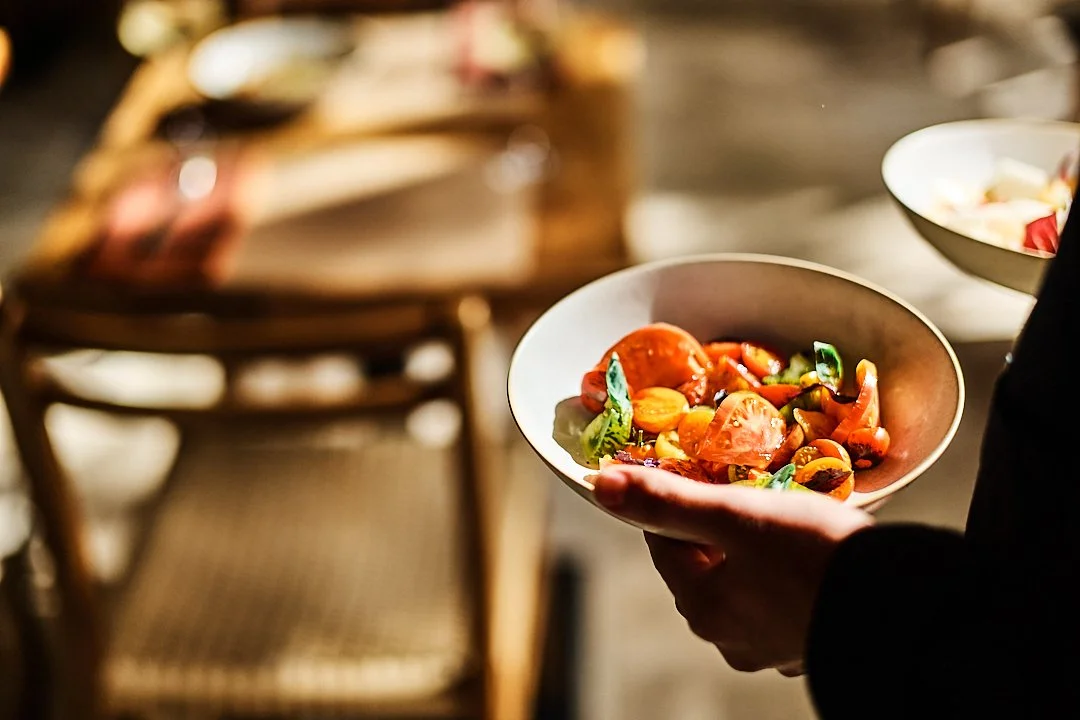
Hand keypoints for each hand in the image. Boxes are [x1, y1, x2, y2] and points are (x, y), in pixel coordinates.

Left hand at [593, 464, 873, 673]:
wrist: (902, 606)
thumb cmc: (815, 557)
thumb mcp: (737, 516)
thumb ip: (669, 501)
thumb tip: (602, 486)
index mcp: (703, 607)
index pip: (665, 544)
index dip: (674, 502)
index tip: (693, 472)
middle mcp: (729, 636)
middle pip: (703, 565)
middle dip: (715, 526)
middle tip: (740, 489)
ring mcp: (772, 644)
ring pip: (743, 582)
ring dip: (752, 549)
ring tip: (777, 514)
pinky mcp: (810, 640)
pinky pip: (782, 596)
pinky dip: (785, 571)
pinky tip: (807, 552)